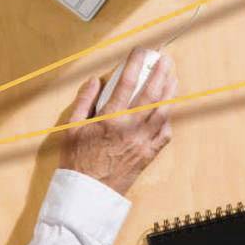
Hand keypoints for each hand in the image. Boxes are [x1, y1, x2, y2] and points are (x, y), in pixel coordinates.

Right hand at [59, 47, 177, 193]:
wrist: (87, 193)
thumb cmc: (77, 161)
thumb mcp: (71, 128)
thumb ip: (84, 101)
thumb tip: (94, 80)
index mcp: (110, 119)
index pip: (127, 82)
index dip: (136, 63)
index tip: (141, 51)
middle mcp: (130, 128)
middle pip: (152, 93)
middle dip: (161, 72)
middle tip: (166, 59)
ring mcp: (142, 142)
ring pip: (163, 111)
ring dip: (170, 92)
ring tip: (173, 78)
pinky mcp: (148, 154)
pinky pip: (164, 134)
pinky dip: (167, 119)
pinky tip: (168, 110)